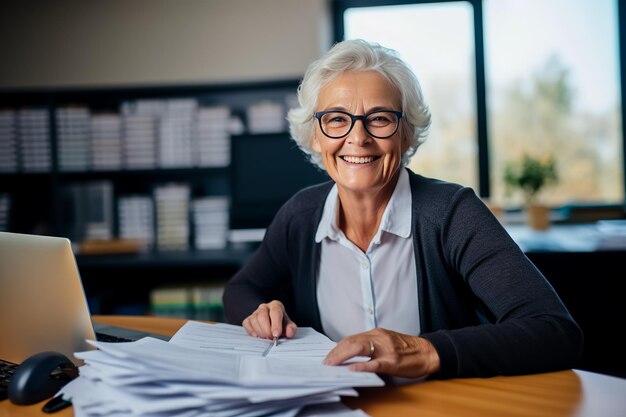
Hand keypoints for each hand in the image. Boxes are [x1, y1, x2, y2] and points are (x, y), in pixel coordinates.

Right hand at [242, 300, 297, 339]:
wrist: (273, 326)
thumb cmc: (281, 325)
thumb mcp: (289, 326)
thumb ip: (291, 328)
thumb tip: (289, 333)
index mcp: (276, 306)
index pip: (275, 312)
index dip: (276, 324)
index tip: (276, 334)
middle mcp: (264, 307)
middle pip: (262, 316)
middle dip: (266, 329)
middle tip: (271, 338)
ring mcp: (255, 312)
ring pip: (254, 320)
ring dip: (260, 332)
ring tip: (266, 338)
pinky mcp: (248, 319)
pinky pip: (247, 324)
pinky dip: (251, 331)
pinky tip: (258, 336)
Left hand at [322, 328, 439, 377]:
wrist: (428, 352)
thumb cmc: (407, 349)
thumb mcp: (387, 341)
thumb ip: (371, 345)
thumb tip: (351, 353)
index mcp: (377, 333)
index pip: (351, 338)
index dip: (338, 347)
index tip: (329, 356)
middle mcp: (379, 338)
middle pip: (352, 341)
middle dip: (336, 352)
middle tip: (326, 362)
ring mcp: (386, 349)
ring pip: (359, 348)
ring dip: (342, 357)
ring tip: (332, 364)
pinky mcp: (393, 361)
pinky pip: (374, 363)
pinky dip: (361, 366)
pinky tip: (352, 369)